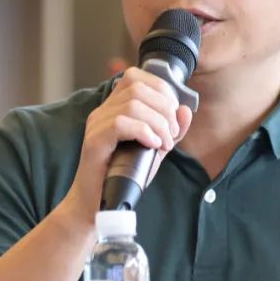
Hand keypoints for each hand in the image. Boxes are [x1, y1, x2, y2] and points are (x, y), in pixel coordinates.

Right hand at [66, 67, 192, 221]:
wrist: (99, 204)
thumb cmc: (125, 175)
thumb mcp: (156, 148)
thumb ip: (172, 129)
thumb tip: (185, 110)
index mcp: (114, 106)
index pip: (136, 76)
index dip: (161, 90)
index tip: (172, 115)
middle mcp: (103, 110)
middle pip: (137, 87)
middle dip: (164, 108)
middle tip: (171, 133)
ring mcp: (96, 124)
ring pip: (132, 104)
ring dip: (157, 123)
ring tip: (163, 143)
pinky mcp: (94, 142)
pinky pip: (120, 123)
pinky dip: (143, 132)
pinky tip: (152, 145)